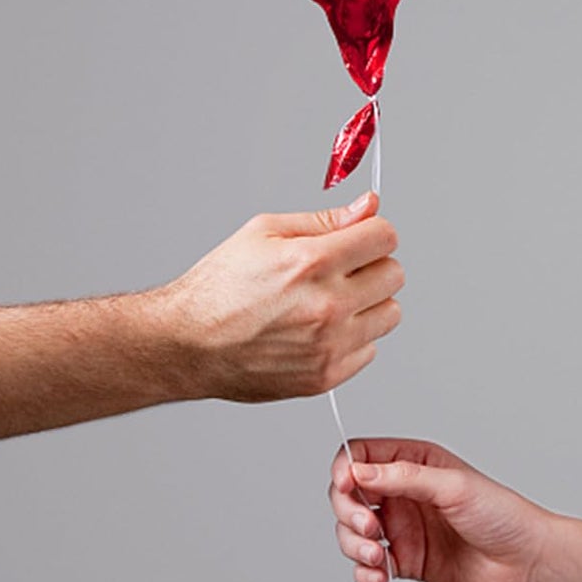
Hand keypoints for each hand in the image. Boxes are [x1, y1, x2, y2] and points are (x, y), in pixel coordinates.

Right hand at [156, 192, 402, 401]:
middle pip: (394, 274)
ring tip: (330, 301)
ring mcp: (328, 345)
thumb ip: (327, 220)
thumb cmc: (220, 287)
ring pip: (390, 313)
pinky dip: (353, 338)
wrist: (186, 344)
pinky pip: (370, 349)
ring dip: (368, 304)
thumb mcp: (266, 232)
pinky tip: (320, 331)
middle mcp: (327, 305)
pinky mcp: (325, 376)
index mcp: (313, 263)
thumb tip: (369, 205)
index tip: (360, 238)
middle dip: (372, 266)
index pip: (386, 237)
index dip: (373, 232)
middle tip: (340, 272)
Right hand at [328, 437, 556, 581]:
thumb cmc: (500, 513)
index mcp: (415, 462)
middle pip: (348, 495)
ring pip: (351, 532)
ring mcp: (402, 527)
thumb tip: (359, 470)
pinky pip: (367, 567)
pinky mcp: (405, 561)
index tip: (346, 486)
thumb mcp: (453, 486)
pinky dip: (364, 574)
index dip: (345, 468)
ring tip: (378, 558)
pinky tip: (379, 577)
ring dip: (354, 546)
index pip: (363, 455)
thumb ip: (405, 478)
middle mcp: (404, 493)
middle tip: (369, 528)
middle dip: (348, 512)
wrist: (523, 561)